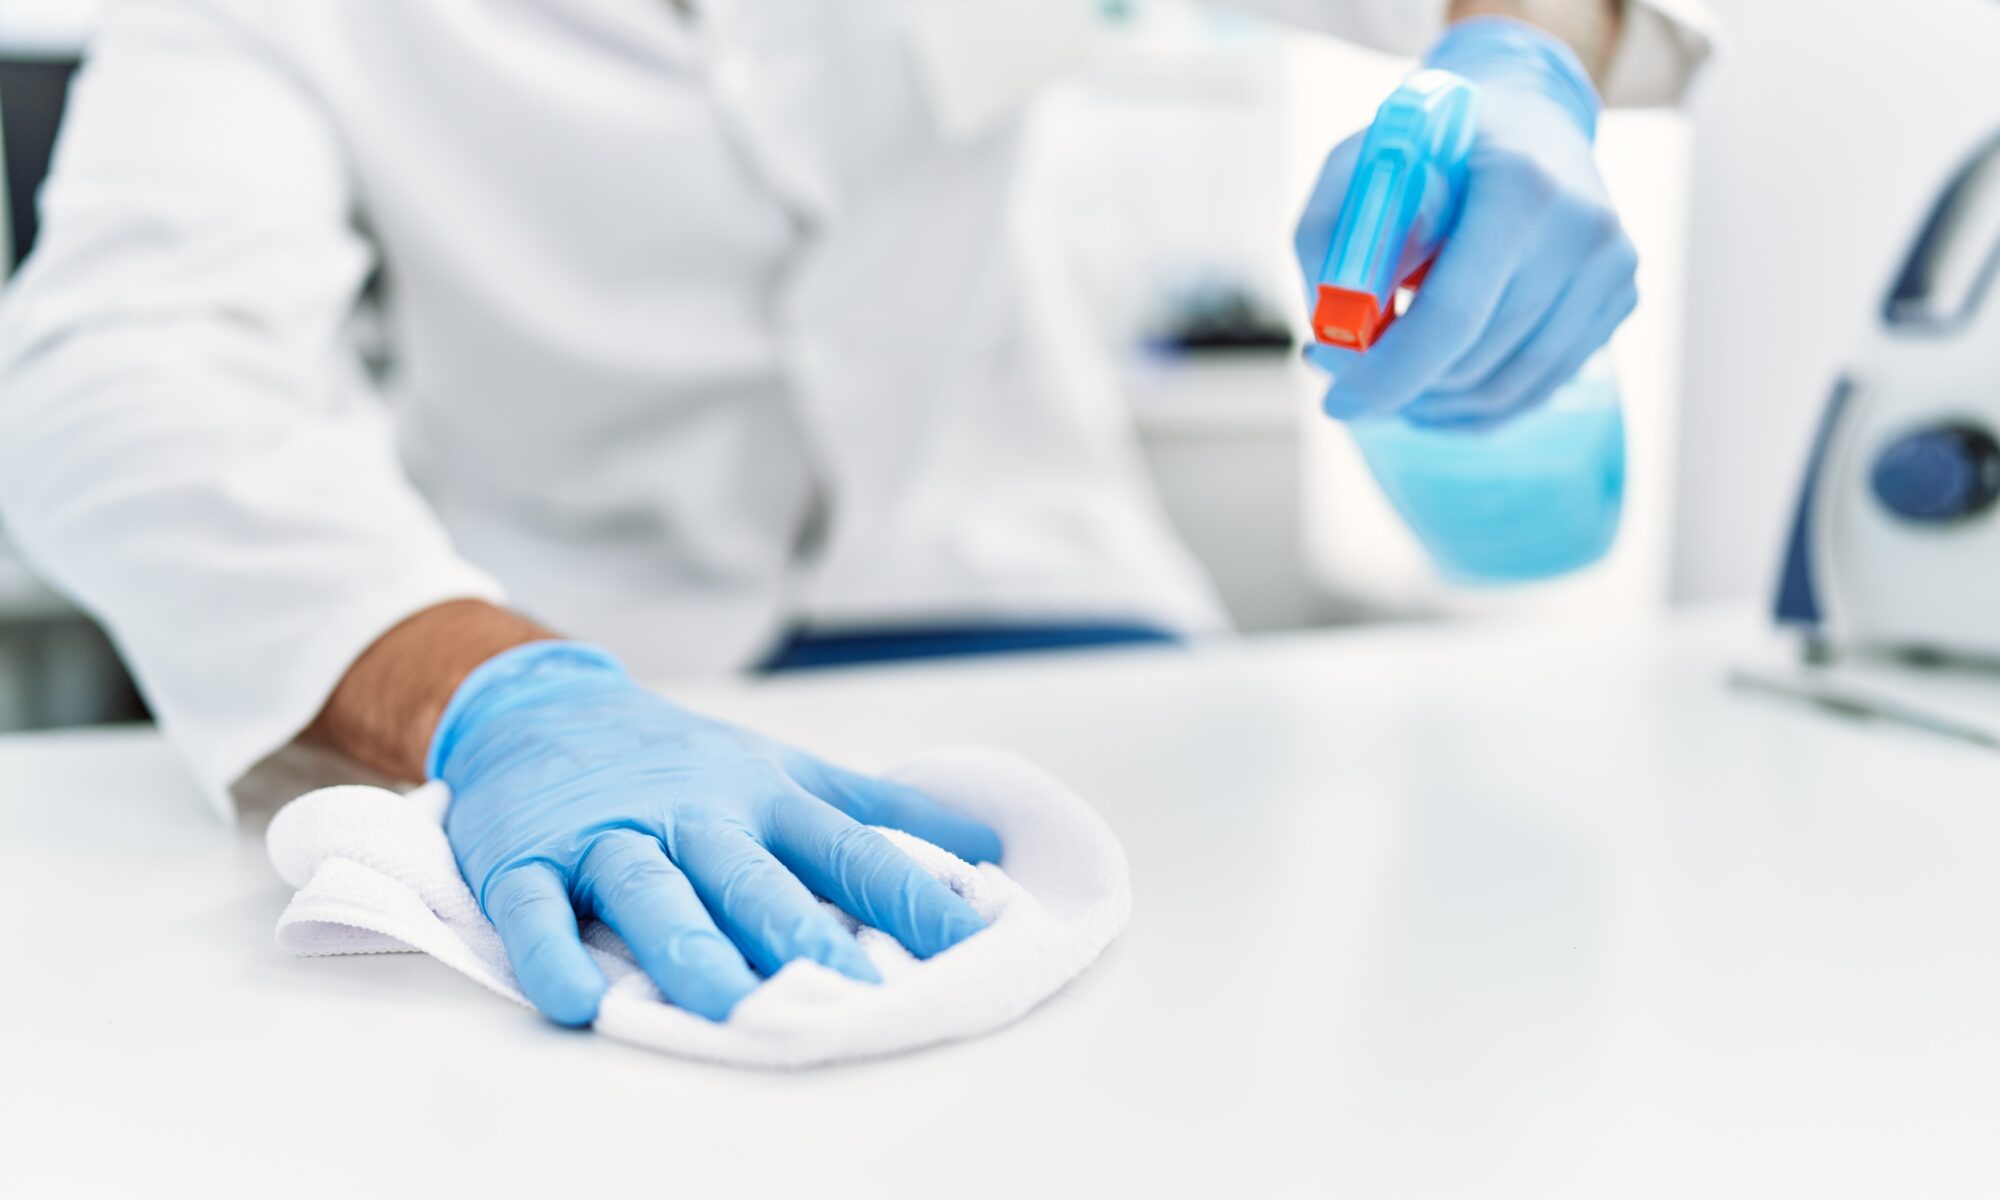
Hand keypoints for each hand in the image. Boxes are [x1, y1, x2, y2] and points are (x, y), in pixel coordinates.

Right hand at [429, 641, 1003, 1025]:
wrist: (538, 706)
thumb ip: (876, 813)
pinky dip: (551, 954)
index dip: (909, 896)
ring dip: (686, 946)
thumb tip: (985, 848)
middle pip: (750, 877)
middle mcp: (693, 815)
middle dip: (799, 934)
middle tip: (850, 991)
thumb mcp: (782, 771)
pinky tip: (576, 1001)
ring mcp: (607, 835)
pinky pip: (537, 910)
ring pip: (650, 891)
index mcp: (762, 799)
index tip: (971, 943)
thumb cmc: (678, 760)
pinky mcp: (526, 857)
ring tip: (723, 1002)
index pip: (847, 850)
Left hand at [1295, 17, 1636, 428]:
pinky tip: (1434, 388)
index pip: (1453, 315)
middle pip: (1475, 360)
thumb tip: (1335, 335)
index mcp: (1519, 185)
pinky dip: (1476, 405)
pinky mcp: (1621, 298)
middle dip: (1399, 384)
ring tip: (1388, 377)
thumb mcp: (1363, 165)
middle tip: (1346, 375)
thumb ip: (1333, 237)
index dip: (1389, 372)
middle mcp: (1581, 229)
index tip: (1336, 401)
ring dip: (1434, 400)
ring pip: (1505, 388)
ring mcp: (1612, 268)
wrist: (1528, 117)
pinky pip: (1538, 388)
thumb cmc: (1435, 146)